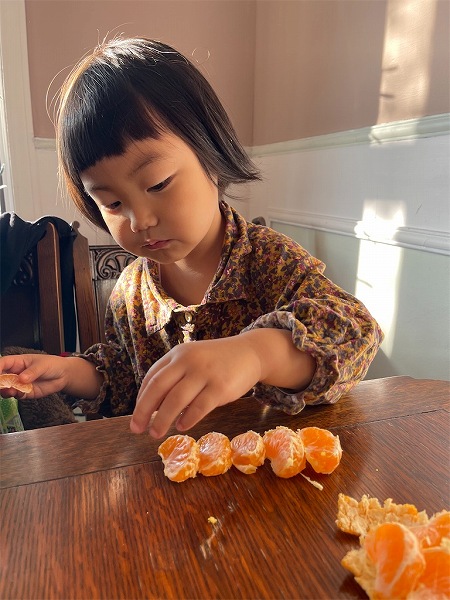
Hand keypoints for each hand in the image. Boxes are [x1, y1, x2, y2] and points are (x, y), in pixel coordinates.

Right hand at [0, 353, 69, 398]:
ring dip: (5, 391)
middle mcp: (16, 373)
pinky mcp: (25, 392)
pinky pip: (17, 395)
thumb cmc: (52, 365)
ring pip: (6, 388)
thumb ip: (32, 372)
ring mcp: (20, 384)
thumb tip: (21, 379)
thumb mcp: (43, 365)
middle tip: (0, 386)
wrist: (63, 375)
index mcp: (18, 362)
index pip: (3, 363)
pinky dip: (16, 395)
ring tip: (10, 391)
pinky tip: (19, 393)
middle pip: (1, 377)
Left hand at [130, 336, 261, 437]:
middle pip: (158, 387)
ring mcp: (204, 373)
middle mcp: (188, 361)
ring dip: (162, 419)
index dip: (141, 398)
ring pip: (176, 399)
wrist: (250, 353)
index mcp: (178, 354)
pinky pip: (199, 407)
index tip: (137, 416)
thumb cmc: (217, 361)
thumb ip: (175, 377)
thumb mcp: (193, 360)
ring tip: (156, 433)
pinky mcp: (220, 387)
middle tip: (136, 429)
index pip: (152, 377)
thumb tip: (153, 407)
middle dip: (143, 411)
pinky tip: (182, 426)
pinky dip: (187, 419)